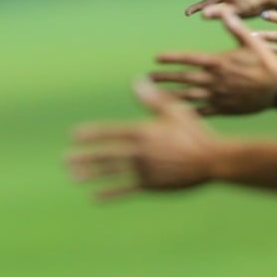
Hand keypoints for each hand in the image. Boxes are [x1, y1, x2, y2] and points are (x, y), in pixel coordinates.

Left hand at [68, 78, 216, 199]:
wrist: (211, 160)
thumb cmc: (194, 132)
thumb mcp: (174, 110)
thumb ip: (152, 98)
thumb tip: (136, 80)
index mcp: (142, 132)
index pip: (110, 132)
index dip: (91, 134)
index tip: (73, 135)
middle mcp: (139, 153)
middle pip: (106, 155)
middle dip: (84, 158)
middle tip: (65, 161)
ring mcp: (144, 171)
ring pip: (112, 173)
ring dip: (92, 175)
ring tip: (74, 177)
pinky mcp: (151, 186)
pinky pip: (126, 190)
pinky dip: (110, 194)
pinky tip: (96, 197)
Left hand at [150, 6, 276, 115]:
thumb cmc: (267, 63)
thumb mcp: (252, 42)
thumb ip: (235, 27)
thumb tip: (222, 12)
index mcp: (218, 62)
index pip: (189, 58)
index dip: (171, 58)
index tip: (156, 58)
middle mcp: (214, 80)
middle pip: (184, 78)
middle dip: (164, 78)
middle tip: (147, 79)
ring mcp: (218, 96)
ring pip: (189, 97)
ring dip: (171, 96)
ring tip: (155, 97)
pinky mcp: (225, 109)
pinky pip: (203, 111)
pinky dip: (189, 113)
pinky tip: (177, 116)